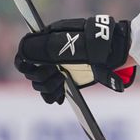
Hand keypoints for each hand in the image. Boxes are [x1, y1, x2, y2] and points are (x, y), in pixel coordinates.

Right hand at [14, 15, 134, 102]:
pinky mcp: (68, 80)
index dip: (25, 64)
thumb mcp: (68, 41)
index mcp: (47, 42)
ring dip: (48, 87)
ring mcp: (58, 68)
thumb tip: (24, 51)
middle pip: (31, 73)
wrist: (115, 52)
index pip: (24, 56)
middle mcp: (50, 56)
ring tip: (61, 83)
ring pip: (40, 84)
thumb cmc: (93, 42)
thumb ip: (44, 47)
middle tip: (56, 75)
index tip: (33, 68)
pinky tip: (58, 98)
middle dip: (41, 77)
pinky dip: (52, 96)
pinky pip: (52, 93)